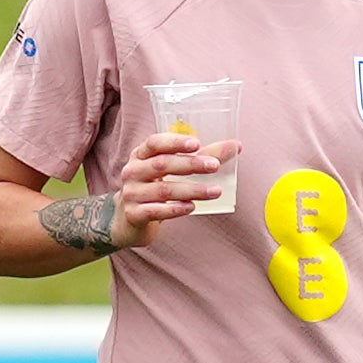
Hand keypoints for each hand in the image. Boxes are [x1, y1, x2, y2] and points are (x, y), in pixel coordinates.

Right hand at [48, 128, 236, 253]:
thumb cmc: (154, 188)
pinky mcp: (134, 214)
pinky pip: (156, 211)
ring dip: (192, 190)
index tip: (197, 143)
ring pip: (164, 190)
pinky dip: (176, 209)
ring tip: (215, 191)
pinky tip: (191, 207)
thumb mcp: (171, 170)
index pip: (154, 143)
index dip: (174, 142)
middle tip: (214, 166)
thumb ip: (201, 157)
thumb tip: (235, 146)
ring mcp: (131, 194)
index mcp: (140, 155)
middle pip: (161, 165)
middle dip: (190, 164)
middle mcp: (132, 172)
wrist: (127, 220)